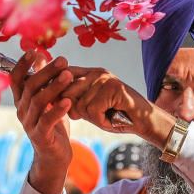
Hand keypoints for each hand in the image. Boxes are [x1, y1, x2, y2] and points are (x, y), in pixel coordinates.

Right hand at [10, 52, 74, 193]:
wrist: (53, 156)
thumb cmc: (52, 124)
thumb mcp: (47, 100)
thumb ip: (43, 80)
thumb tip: (41, 55)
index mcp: (22, 100)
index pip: (16, 79)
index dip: (22, 64)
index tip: (34, 50)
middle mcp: (22, 110)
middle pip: (30, 87)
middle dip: (46, 71)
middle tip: (63, 60)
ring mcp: (30, 124)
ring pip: (38, 101)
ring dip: (54, 87)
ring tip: (68, 75)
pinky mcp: (41, 136)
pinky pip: (48, 121)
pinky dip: (58, 110)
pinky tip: (68, 100)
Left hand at [61, 66, 175, 146]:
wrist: (143, 121)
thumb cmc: (116, 116)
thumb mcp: (91, 107)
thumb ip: (74, 100)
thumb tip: (50, 98)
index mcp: (89, 73)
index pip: (62, 76)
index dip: (57, 92)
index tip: (58, 104)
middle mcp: (96, 72)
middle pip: (67, 93)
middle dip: (77, 111)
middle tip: (97, 115)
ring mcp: (105, 78)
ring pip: (80, 104)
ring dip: (93, 118)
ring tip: (107, 116)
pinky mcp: (113, 87)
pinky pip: (94, 110)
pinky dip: (102, 121)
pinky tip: (113, 118)